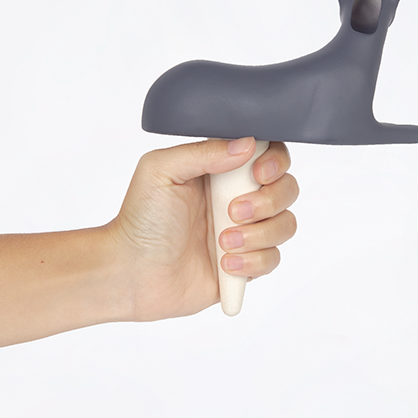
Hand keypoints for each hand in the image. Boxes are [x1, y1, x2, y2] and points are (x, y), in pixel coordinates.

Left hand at [107, 138, 298, 321]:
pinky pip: (273, 259)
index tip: (258, 173)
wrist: (130, 272)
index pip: (268, 154)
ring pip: (285, 225)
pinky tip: (224, 263)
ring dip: (259, 235)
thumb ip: (203, 152)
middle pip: (287, 188)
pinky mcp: (246, 265)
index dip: (274, 162)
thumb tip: (247, 144)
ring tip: (223, 243)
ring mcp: (245, 232)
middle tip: (232, 212)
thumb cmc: (140, 220)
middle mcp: (238, 197)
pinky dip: (253, 262)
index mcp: (221, 170)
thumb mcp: (161, 170)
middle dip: (268, 201)